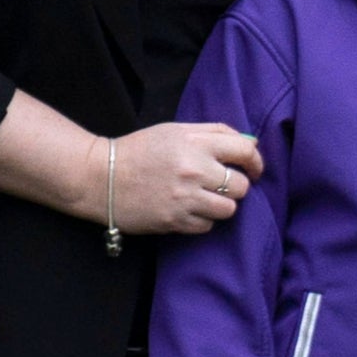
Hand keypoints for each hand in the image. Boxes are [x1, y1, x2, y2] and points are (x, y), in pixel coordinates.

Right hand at [93, 123, 261, 239]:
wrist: (101, 177)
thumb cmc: (140, 150)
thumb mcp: (175, 131)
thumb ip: (214, 133)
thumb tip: (251, 143)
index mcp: (195, 143)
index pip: (245, 151)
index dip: (256, 161)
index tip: (253, 168)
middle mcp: (194, 170)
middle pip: (242, 185)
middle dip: (237, 186)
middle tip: (221, 184)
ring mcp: (186, 198)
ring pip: (229, 209)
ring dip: (221, 205)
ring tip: (204, 198)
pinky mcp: (176, 221)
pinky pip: (208, 225)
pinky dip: (203, 220)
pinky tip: (188, 209)